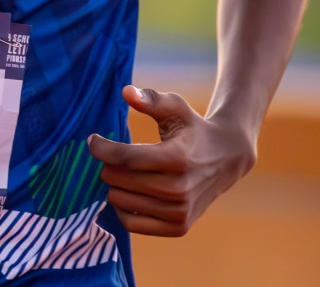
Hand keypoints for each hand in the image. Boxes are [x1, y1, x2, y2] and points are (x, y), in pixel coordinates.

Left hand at [87, 85, 255, 236]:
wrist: (226, 158)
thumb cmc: (193, 129)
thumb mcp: (176, 107)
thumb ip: (151, 99)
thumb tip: (126, 92)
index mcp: (177, 158)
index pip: (125, 158)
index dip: (101, 148)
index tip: (92, 140)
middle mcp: (180, 188)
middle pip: (118, 179)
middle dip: (108, 165)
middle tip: (115, 157)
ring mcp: (180, 211)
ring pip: (120, 200)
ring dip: (114, 185)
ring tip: (124, 173)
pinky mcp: (178, 227)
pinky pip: (131, 223)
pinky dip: (123, 207)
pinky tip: (130, 192)